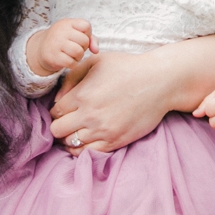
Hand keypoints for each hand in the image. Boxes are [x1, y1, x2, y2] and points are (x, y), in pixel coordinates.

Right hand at [26, 19, 97, 76]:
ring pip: (79, 52)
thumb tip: (96, 50)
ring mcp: (55, 44)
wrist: (40, 50)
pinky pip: (71, 62)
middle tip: (75, 49)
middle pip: (84, 41)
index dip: (87, 34)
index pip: (86, 26)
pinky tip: (67, 61)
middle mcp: (60, 31)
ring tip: (72, 55)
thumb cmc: (62, 41)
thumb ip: (91, 39)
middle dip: (83, 47)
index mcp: (66, 23)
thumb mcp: (75, 34)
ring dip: (79, 57)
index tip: (79, 38)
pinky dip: (72, 64)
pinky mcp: (53, 57)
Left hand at [50, 50, 168, 154]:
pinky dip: (83, 149)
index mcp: (82, 94)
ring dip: (70, 138)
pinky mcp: (116, 141)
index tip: (64, 110)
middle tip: (68, 121)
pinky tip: (88, 139)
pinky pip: (88, 153)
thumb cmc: (127, 68)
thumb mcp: (96, 62)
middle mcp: (90, 115)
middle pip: (58, 130)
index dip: (56, 111)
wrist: (159, 82)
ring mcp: (103, 130)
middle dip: (59, 126)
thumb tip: (57, 99)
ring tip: (78, 130)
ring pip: (70, 144)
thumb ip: (71, 78)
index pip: (55, 112)